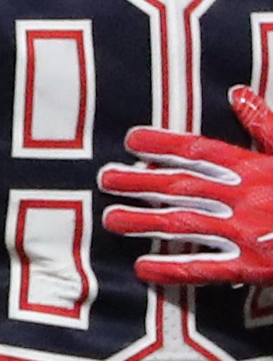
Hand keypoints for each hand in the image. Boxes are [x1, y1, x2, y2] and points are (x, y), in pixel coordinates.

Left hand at [100, 87, 272, 284]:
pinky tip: (143, 268)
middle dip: (140, 181)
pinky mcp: (254, 267)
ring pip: (185, 224)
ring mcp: (248, 233)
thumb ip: (265, 125)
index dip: (163, 144)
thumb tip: (238, 91)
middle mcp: (247, 197)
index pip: (200, 151)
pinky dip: (172, 269)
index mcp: (256, 168)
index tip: (130, 141)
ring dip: (145, 221)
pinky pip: (205, 269)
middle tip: (105, 178)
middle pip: (182, 186)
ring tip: (111, 218)